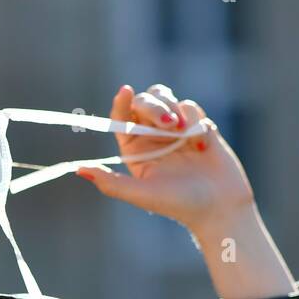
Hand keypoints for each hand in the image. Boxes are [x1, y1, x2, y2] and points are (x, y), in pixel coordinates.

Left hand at [76, 83, 254, 235]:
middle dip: (155, 107)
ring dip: (174, 109)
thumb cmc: (179, 204)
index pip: (121, 118)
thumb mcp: (141, 194)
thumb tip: (79, 170)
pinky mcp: (199, 126)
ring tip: (183, 132)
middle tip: (169, 124)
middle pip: (144, 103)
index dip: (121, 102)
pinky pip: (191, 108)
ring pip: (168, 99)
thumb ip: (111, 182)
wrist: (219, 207)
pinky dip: (196, 123)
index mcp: (134, 150)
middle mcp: (152, 137)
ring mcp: (176, 130)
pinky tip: (202, 146)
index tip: (125, 91)